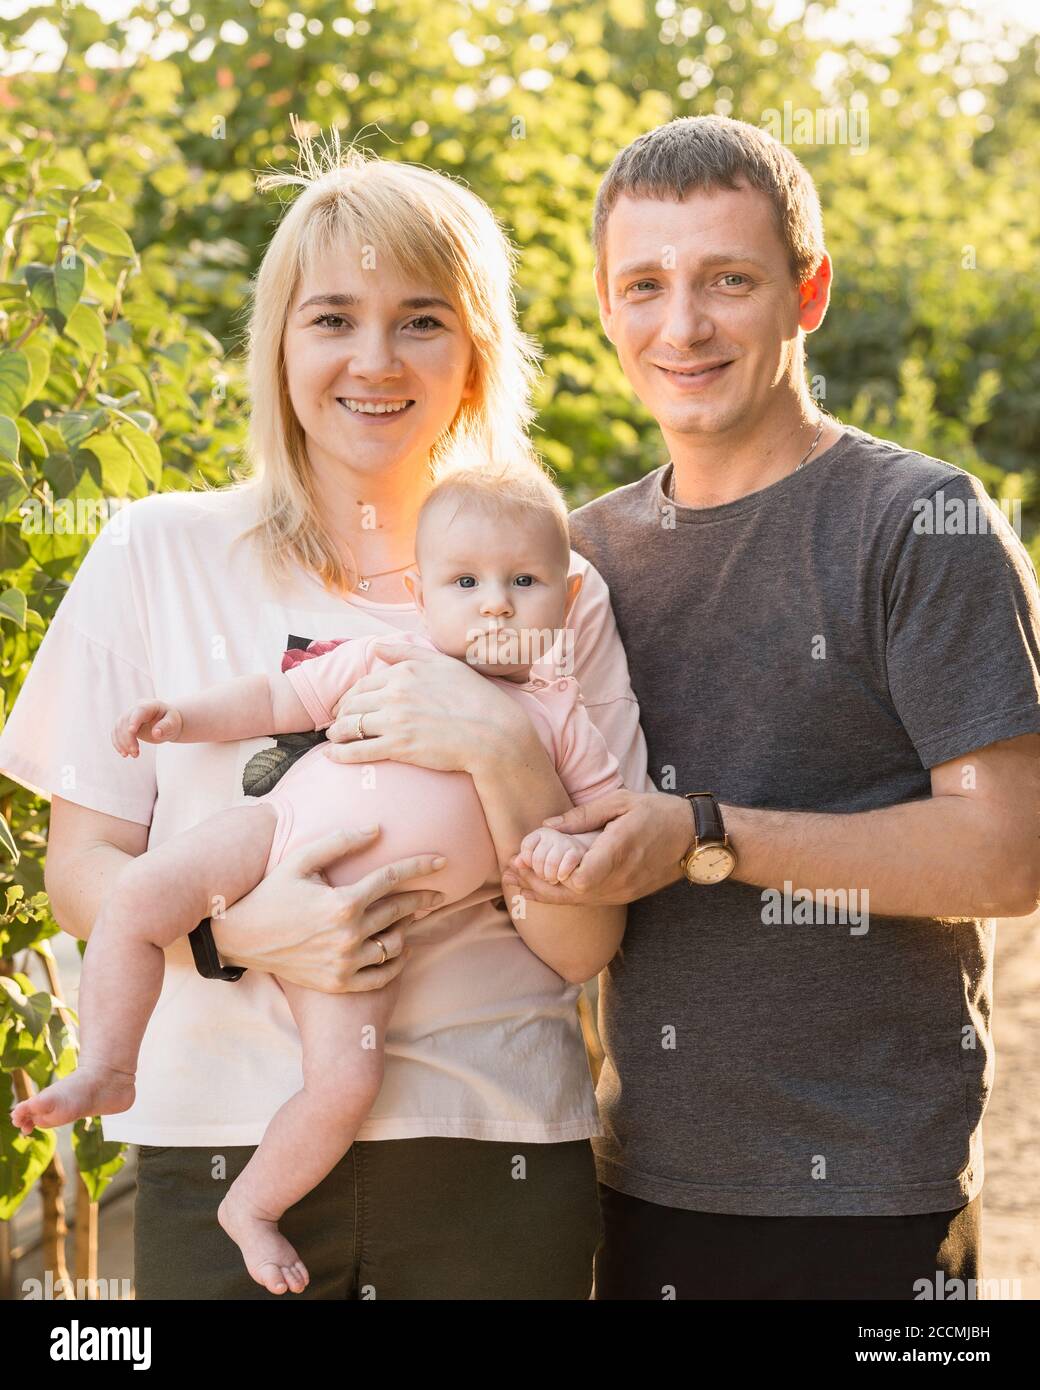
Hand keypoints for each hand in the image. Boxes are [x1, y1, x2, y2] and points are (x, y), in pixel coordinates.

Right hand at [112, 700, 183, 757]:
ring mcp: (128, 717)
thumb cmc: (171, 721)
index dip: (134, 720)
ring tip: (134, 755)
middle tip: (135, 753)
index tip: (132, 731)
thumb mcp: (173, 723)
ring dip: (122, 743)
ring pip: (118, 728)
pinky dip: (118, 744)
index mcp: (149, 705)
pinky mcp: (124, 726)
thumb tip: (156, 733)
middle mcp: (136, 709)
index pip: (139, 711)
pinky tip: (125, 754)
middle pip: (126, 721)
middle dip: (128, 738)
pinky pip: (116, 733)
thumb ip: (166, 726)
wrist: (166, 723)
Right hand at [212, 825, 448, 992]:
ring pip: (395, 944)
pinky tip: (401, 947)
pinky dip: (397, 961)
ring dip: (409, 928)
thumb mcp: (300, 859)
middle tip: (440, 893)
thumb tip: (378, 829)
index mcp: (342, 902)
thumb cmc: (270, 892)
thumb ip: (340, 842)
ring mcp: (344, 963)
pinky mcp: (339, 982)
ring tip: (414, 917)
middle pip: (400, 911)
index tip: (442, 861)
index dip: (421, 866)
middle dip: (424, 899)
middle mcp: (348, 936)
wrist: (240, 937)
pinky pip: (382, 974)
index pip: (393, 878)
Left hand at [321, 640, 530, 776]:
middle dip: (340, 714)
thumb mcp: (443, 664)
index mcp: (405, 671)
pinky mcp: (398, 746)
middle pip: (353, 703)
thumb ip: (407, 652)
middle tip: (336, 723)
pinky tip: (332, 756)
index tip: (347, 705)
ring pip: (351, 726)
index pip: (364, 683)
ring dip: (336, 734)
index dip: (350, 696)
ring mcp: (395, 720)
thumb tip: (378, 647)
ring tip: (332, 740)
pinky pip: (359, 750)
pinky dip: (341, 754)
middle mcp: (396, 692)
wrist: (493, 733)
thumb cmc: (475, 698)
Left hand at [501, 789, 692, 906]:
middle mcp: (620, 879)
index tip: (525, 858)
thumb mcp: (621, 802)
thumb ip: (583, 815)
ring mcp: (622, 892)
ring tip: (516, 879)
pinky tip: (541, 888)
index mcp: (620, 852)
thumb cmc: (659, 814)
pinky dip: (561, 896)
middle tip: (508, 870)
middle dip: (535, 884)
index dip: (549, 875)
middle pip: (569, 895)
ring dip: (544, 892)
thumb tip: (546, 826)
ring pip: (576, 902)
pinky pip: (587, 901)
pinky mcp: (623, 896)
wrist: (694, 839)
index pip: (579, 878)